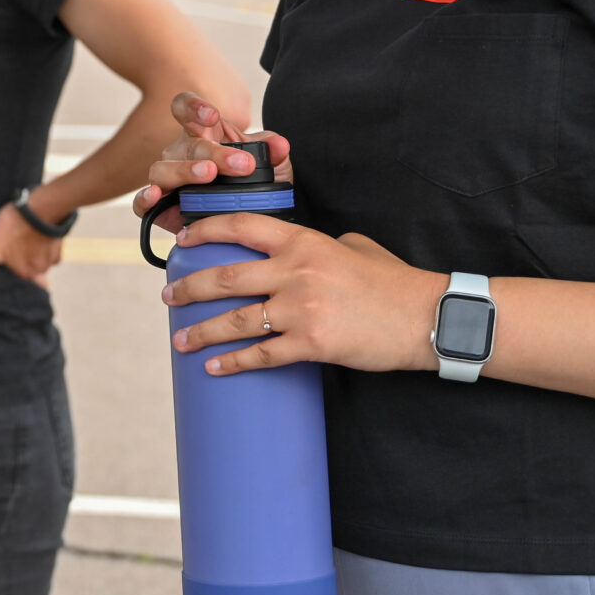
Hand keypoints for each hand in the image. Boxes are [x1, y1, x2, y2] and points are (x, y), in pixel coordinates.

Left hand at [0, 204, 62, 297]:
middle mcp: (43, 268)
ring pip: (41, 260)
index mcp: (28, 274)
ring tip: (20, 245)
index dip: (22, 290)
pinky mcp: (58, 240)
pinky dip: (41, 243)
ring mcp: (52, 254)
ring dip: (32, 256)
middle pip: (34, 275)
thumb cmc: (13, 227)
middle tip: (14, 262)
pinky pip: (49, 247)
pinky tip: (32, 235)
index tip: (16, 287)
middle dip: (24, 270)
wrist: (41, 205)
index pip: (29, 291)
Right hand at [132, 93, 287, 230]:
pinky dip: (144, 197)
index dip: (194, 108)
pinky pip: (141, 201)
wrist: (244, 221)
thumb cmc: (251, 184)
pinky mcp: (157, 207)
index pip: (187, 109)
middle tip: (242, 165)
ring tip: (208, 175)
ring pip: (162, 169)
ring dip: (185, 171)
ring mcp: (167, 178)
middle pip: (187, 145)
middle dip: (214, 153)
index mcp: (203, 133)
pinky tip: (156, 196)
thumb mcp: (271, 165)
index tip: (213, 116)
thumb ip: (273, 152)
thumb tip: (279, 145)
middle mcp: (181, 153)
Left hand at [161, 209, 445, 375]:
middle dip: (189, 289)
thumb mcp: (354, 247)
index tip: (182, 241)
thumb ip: (319, 246)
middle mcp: (296, 270)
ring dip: (201, 331)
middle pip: (226, 277)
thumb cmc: (393, 282)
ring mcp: (302, 308)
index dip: (205, 232)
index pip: (241, 227)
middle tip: (169, 298)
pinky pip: (262, 355)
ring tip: (179, 340)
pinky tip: (214, 367)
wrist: (426, 317)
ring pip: (235, 320)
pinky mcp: (312, 344)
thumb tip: (297, 254)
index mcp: (304, 241)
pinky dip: (232, 362)